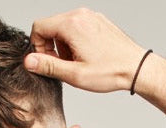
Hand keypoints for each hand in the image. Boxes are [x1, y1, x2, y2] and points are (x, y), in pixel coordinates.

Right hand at [25, 8, 145, 91]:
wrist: (137, 68)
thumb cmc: (110, 72)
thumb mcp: (75, 74)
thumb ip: (49, 66)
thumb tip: (29, 61)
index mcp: (71, 24)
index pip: (38, 27)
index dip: (38, 47)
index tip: (48, 63)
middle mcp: (80, 14)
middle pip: (51, 27)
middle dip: (52, 47)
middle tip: (64, 67)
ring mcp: (91, 16)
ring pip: (64, 28)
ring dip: (64, 46)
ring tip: (78, 63)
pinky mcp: (98, 21)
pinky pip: (78, 28)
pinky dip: (76, 42)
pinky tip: (88, 57)